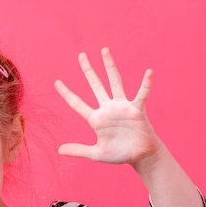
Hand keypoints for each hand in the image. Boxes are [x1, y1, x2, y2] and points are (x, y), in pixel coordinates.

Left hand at [55, 48, 162, 166]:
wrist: (140, 156)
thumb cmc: (119, 154)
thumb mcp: (96, 153)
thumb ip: (79, 150)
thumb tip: (59, 150)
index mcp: (96, 119)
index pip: (77, 104)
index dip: (67, 94)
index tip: (56, 82)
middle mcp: (107, 109)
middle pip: (95, 85)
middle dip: (88, 70)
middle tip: (81, 55)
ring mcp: (122, 107)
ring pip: (115, 82)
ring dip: (110, 67)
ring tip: (104, 50)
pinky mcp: (136, 110)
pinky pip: (141, 94)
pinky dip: (146, 84)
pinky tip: (149, 72)